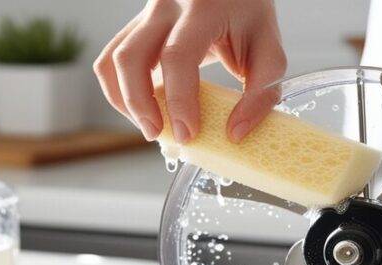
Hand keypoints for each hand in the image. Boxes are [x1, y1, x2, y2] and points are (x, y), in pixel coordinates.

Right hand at [94, 0, 286, 142]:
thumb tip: (234, 135)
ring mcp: (145, 14)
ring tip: (151, 127)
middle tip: (161, 135)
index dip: (179, 101)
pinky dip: (120, 91)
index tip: (188, 134)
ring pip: (112, 60)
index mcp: (202, 9)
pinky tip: (146, 109)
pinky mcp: (137, 27)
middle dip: (140, 105)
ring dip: (125, 101)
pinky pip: (112, 60)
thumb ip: (262, 94)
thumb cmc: (251, 19)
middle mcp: (166, 7)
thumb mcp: (269, 52)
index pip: (177, 57)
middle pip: (130, 58)